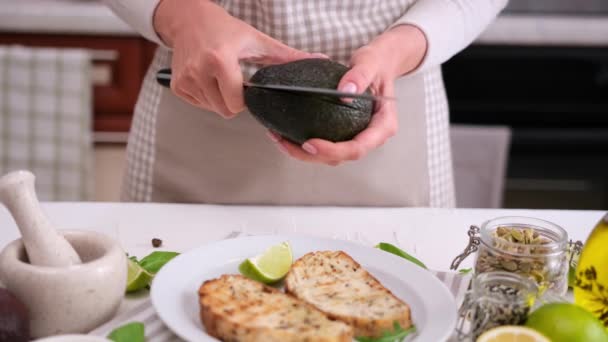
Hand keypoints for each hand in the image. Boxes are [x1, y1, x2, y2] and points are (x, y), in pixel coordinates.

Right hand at [153, 0, 319, 117]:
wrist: (189, 20)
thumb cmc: (225, 30)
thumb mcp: (258, 41)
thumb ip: (287, 57)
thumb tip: (319, 60)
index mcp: (219, 60)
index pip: (236, 103)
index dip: (246, 98)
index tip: (247, 84)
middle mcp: (198, 70)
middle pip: (225, 111)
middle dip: (234, 101)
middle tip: (235, 81)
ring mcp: (185, 79)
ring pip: (212, 109)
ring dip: (221, 99)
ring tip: (221, 77)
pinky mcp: (177, 85)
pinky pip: (199, 104)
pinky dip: (207, 97)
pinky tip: (209, 79)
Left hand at [269, 24, 427, 164]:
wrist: (379, 63)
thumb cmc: (377, 64)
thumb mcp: (370, 62)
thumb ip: (360, 75)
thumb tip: (345, 92)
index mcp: (382, 127)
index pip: (357, 148)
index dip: (333, 151)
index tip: (309, 143)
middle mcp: (370, 137)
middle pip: (341, 158)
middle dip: (311, 155)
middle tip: (284, 142)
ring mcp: (356, 137)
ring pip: (330, 157)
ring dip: (303, 153)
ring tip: (279, 139)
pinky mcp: (344, 133)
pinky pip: (325, 145)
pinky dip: (304, 143)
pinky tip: (285, 133)